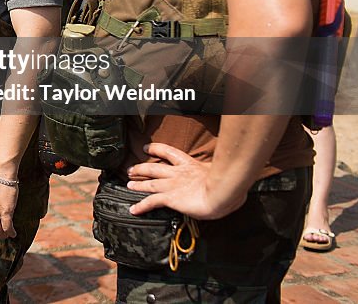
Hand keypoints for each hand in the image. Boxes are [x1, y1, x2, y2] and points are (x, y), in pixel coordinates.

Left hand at [126, 143, 246, 220]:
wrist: (223, 192)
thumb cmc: (228, 184)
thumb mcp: (221, 173)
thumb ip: (218, 174)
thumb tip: (229, 176)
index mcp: (190, 165)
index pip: (169, 152)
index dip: (156, 149)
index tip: (147, 148)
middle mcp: (178, 174)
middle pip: (154, 168)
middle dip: (141, 168)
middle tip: (130, 169)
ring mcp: (172, 185)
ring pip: (149, 183)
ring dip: (138, 184)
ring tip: (128, 185)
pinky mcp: (170, 198)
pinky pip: (151, 202)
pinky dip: (141, 206)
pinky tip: (133, 210)